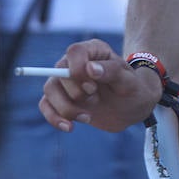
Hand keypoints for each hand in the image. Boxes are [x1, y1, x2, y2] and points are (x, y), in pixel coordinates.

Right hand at [38, 40, 161, 133]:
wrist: (131, 108)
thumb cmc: (132, 89)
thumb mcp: (128, 81)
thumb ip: (111, 71)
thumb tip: (89, 69)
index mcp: (93, 51)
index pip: (74, 52)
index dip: (77, 69)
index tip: (92, 87)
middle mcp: (75, 63)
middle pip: (58, 72)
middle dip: (75, 92)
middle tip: (95, 97)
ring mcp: (67, 82)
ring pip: (49, 90)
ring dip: (66, 108)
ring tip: (87, 117)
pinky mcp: (62, 100)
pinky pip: (46, 105)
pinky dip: (54, 118)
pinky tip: (69, 127)